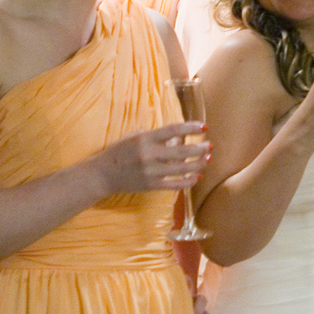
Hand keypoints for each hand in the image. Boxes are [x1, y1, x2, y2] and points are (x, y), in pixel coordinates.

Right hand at [95, 121, 209, 195]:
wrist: (103, 174)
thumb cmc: (119, 152)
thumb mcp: (135, 137)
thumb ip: (156, 136)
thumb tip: (179, 136)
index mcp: (145, 139)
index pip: (173, 130)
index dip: (191, 128)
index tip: (204, 127)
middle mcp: (149, 155)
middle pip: (182, 151)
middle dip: (199, 149)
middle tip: (210, 146)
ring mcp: (151, 172)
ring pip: (182, 169)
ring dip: (198, 164)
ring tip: (207, 159)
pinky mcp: (151, 185)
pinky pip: (175, 185)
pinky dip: (188, 181)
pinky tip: (197, 177)